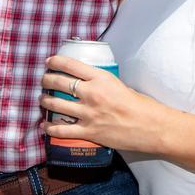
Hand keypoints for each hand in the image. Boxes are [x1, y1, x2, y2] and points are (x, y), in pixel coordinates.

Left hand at [39, 55, 172, 153]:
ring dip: (45, 101)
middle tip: (44, 81)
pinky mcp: (89, 132)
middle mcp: (92, 94)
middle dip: (46, 80)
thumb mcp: (120, 85)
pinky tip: (45, 125)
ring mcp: (89, 114)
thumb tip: (89, 84)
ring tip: (43, 100)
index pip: (71, 65)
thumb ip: (102, 83)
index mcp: (101, 78)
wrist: (151, 127)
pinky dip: (49, 127)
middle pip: (59, 83)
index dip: (55, 62)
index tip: (49, 62)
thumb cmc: (141, 105)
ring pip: (56, 104)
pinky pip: (62, 130)